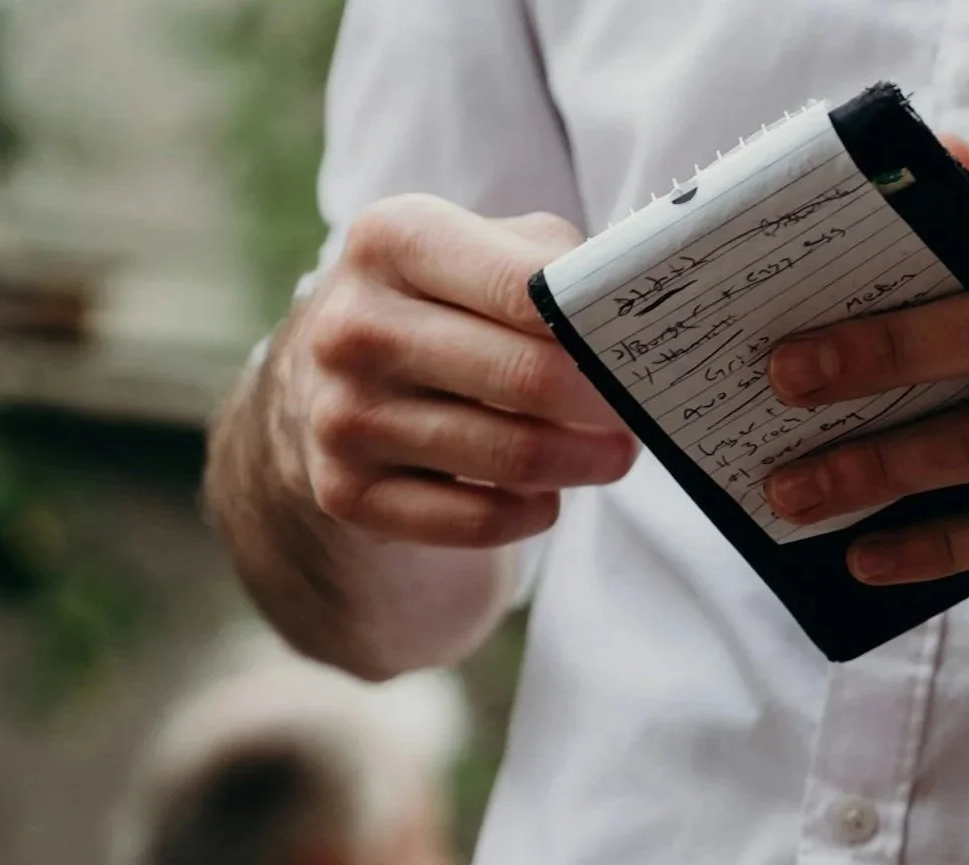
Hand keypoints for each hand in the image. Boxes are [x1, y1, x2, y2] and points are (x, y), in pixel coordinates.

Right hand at [277, 197, 637, 549]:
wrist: (328, 382)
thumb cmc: (442, 308)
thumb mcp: (483, 250)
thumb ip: (557, 265)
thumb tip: (633, 306)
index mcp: (392, 240)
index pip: (527, 288)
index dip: (599, 329)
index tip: (639, 354)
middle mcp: (355, 327)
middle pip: (528, 379)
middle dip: (604, 406)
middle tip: (640, 416)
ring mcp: (343, 415)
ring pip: (511, 457)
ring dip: (581, 463)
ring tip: (611, 456)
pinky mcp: (347, 493)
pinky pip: (478, 521)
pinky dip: (531, 513)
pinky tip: (545, 496)